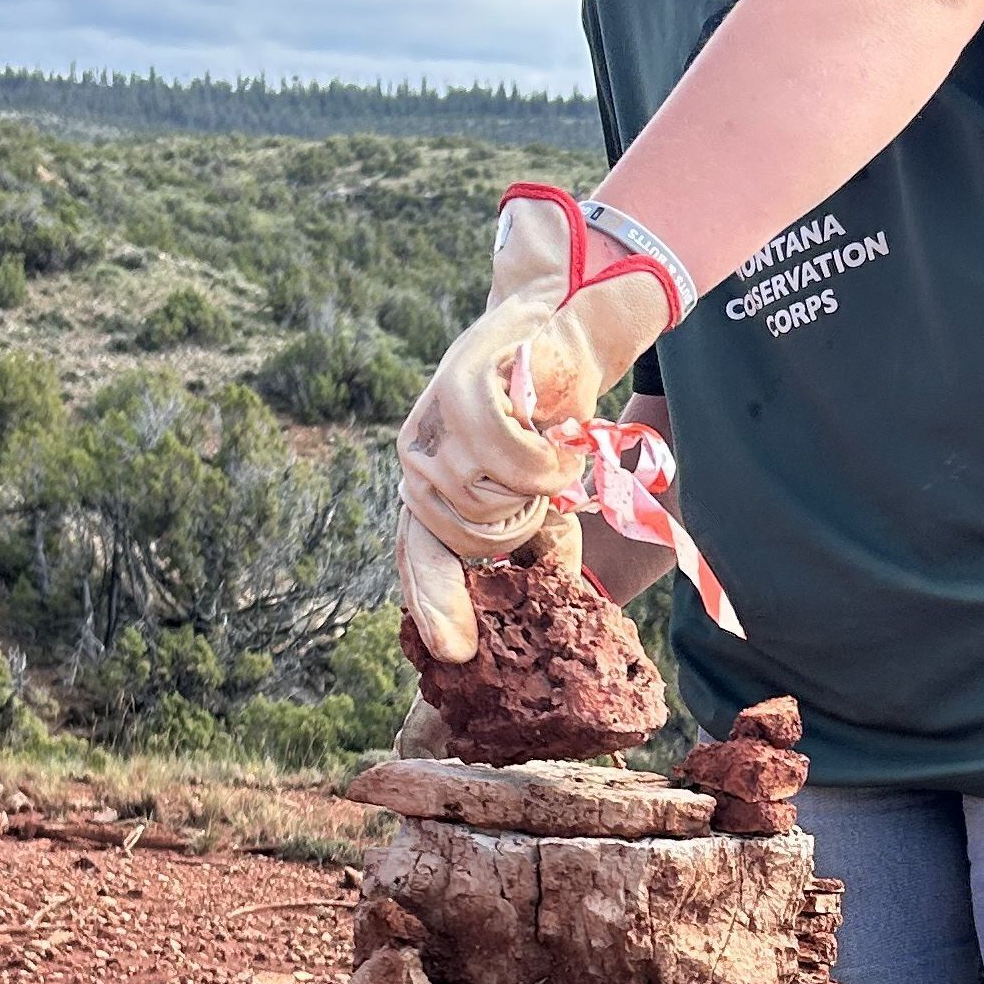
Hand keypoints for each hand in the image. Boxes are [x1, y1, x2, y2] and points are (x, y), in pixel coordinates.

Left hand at [396, 188, 672, 658]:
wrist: (566, 328)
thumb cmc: (551, 419)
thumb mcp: (542, 494)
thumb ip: (535, 547)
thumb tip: (551, 602)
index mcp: (429, 488)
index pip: (419, 555)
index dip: (435, 603)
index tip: (457, 654)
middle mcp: (417, 455)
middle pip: (461, 535)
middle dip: (518, 524)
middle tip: (543, 489)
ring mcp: (432, 420)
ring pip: (482, 499)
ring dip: (536, 485)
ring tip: (549, 449)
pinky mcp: (460, 384)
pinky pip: (500, 455)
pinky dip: (541, 457)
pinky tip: (555, 432)